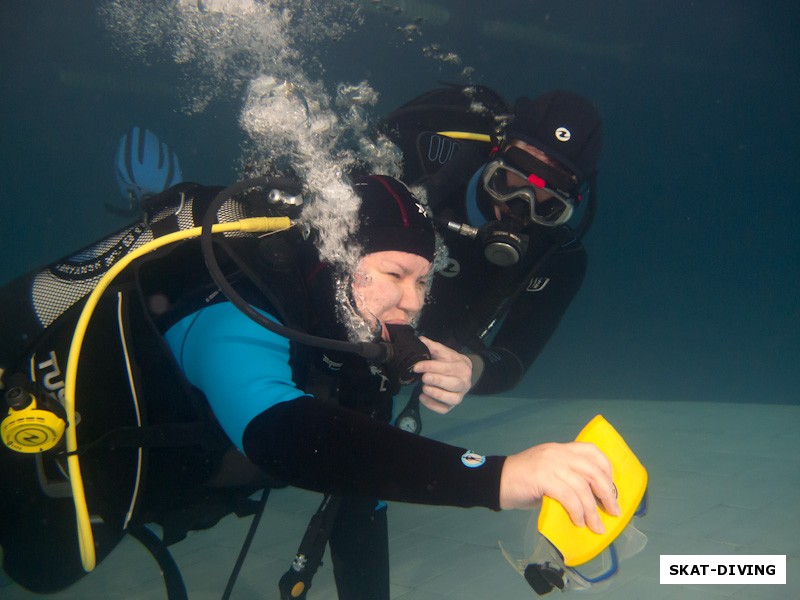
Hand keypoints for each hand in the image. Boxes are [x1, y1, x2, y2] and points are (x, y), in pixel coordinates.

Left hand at [411, 337, 471, 413]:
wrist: (464, 372)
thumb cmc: (452, 362)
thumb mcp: (445, 352)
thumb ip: (433, 347)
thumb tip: (421, 340)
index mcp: (462, 367)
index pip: (447, 368)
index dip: (431, 367)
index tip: (417, 366)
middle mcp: (464, 383)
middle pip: (452, 384)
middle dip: (436, 381)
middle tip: (423, 378)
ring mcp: (459, 395)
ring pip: (452, 399)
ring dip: (436, 394)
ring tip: (424, 388)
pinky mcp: (452, 405)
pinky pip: (444, 409)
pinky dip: (433, 405)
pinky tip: (422, 397)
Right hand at [499, 441, 619, 533]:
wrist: (495, 482)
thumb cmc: (522, 481)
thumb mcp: (548, 474)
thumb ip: (566, 479)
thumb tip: (590, 500)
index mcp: (561, 449)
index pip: (592, 451)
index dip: (607, 469)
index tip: (612, 488)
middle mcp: (558, 453)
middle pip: (593, 470)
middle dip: (608, 493)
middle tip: (613, 512)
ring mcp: (550, 464)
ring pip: (583, 487)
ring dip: (593, 510)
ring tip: (596, 526)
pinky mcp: (542, 478)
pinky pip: (568, 496)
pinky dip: (577, 511)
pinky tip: (578, 522)